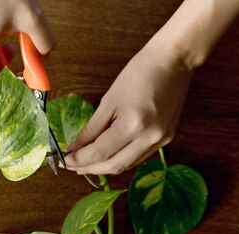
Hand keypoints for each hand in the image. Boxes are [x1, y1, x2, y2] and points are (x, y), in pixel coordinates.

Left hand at [64, 42, 193, 174]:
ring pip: (127, 165)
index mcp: (133, 124)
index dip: (80, 160)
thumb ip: (91, 129)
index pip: (100, 152)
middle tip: (72, 166)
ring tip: (86, 164)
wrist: (173, 61)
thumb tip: (74, 147)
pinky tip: (108, 156)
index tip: (65, 160)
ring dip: (105, 167)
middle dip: (90, 168)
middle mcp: (149, 138)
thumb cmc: (140, 73)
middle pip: (114, 165)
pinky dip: (121, 158)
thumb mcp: (109, 101)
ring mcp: (161, 141)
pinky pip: (138, 157)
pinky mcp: (166, 139)